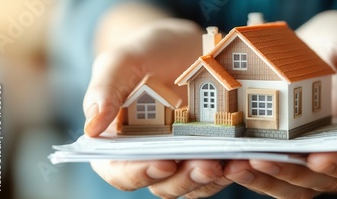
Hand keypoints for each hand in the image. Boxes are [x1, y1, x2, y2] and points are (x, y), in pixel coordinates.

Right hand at [83, 18, 232, 196]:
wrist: (183, 46)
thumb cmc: (146, 52)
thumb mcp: (122, 61)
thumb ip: (105, 90)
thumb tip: (92, 129)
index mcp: (118, 141)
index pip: (119, 170)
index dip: (138, 173)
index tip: (163, 163)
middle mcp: (148, 155)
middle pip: (160, 184)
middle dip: (183, 179)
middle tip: (207, 165)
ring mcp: (180, 155)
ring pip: (190, 183)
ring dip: (209, 179)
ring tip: (231, 163)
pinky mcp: (206, 151)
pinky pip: (216, 170)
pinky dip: (229, 169)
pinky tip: (243, 158)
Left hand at [224, 11, 336, 197]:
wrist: (325, 47)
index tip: (317, 159)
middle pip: (319, 179)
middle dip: (289, 173)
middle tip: (260, 161)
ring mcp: (313, 158)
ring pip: (291, 182)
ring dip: (264, 177)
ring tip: (236, 164)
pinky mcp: (288, 153)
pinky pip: (272, 168)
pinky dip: (252, 169)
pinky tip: (230, 158)